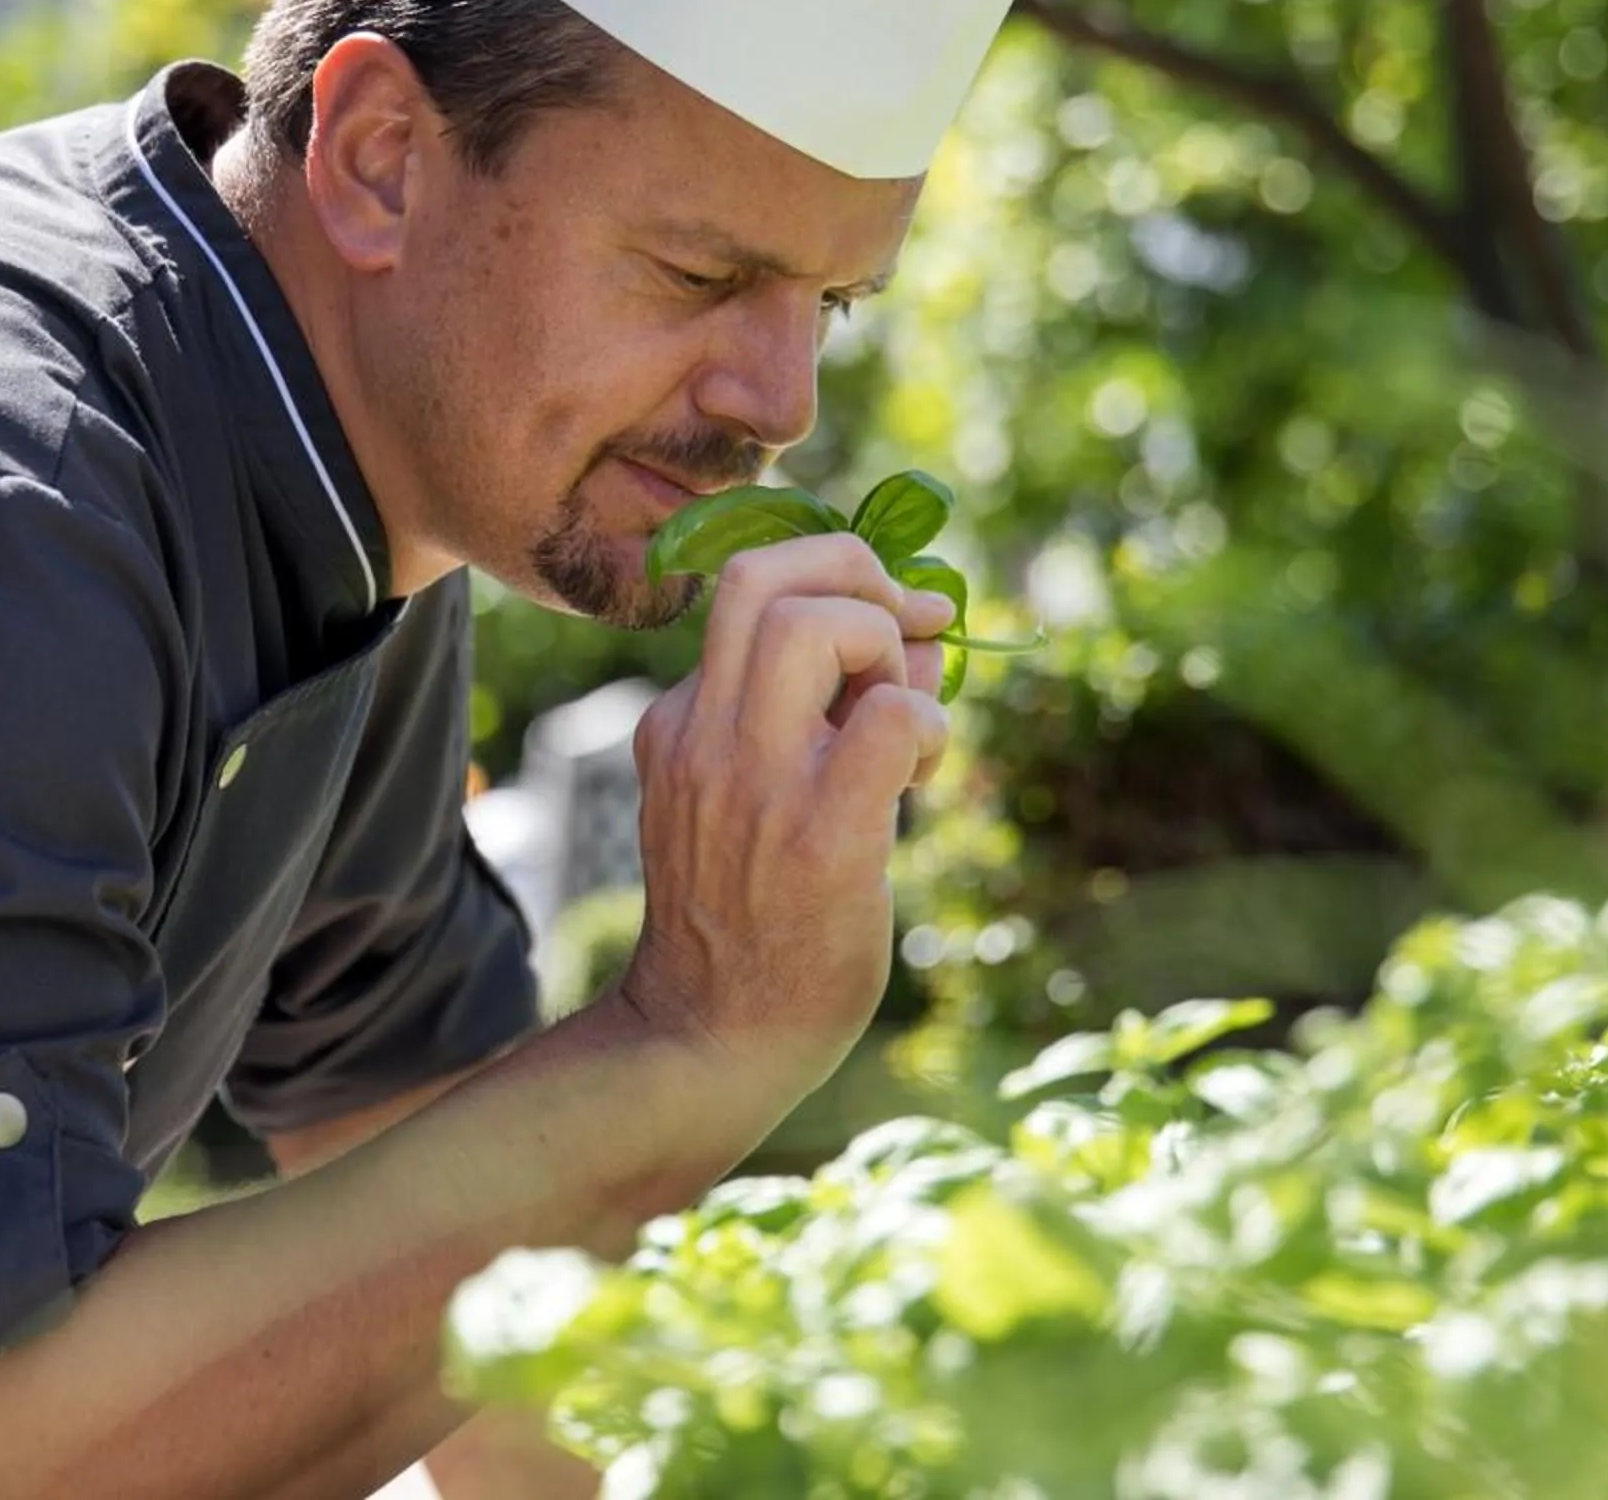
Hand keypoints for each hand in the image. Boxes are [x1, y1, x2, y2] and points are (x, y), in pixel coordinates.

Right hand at [616, 534, 954, 1110]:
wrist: (712, 1040)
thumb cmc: (752, 921)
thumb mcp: (750, 799)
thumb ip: (821, 714)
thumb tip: (923, 637)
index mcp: (681, 723)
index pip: (747, 591)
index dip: (831, 578)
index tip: (890, 614)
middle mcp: (703, 736)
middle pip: (759, 573)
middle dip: (855, 567)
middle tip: (909, 620)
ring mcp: (753, 781)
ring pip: (813, 623)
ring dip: (885, 643)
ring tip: (902, 718)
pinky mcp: (820, 833)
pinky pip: (889, 717)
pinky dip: (926, 721)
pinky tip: (920, 776)